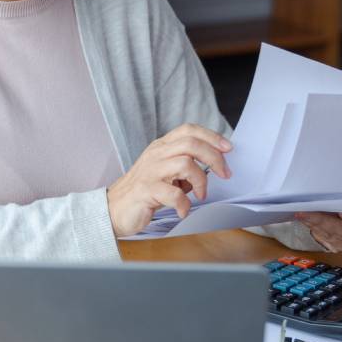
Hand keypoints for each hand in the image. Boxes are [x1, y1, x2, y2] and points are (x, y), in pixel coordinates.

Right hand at [106, 124, 232, 237]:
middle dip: (214, 158)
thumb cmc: (143, 191)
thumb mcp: (164, 172)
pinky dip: (184, 204)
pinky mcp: (146, 190)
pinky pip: (174, 194)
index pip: (188, 130)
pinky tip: (183, 211)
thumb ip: (184, 166)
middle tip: (225, 174)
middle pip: (191, 144)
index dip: (211, 136)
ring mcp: (150, 171)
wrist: (113, 208)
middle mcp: (155, 154)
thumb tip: (213, 167)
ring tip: (200, 195)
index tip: (229, 148)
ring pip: (185, 164)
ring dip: (201, 182)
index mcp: (161, 147)